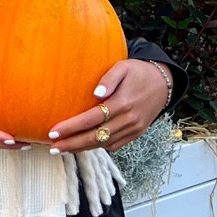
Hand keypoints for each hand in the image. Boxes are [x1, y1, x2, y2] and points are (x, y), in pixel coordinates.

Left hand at [49, 58, 171, 153]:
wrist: (164, 83)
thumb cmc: (139, 72)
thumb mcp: (123, 66)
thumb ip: (109, 78)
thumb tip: (96, 93)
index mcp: (122, 103)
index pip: (91, 119)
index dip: (71, 127)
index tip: (53, 132)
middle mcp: (128, 120)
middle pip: (95, 137)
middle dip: (72, 145)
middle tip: (52, 148)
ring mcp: (133, 129)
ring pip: (104, 144)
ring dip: (82, 149)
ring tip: (63, 149)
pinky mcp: (136, 134)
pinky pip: (115, 145)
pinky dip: (98, 147)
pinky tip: (84, 146)